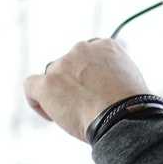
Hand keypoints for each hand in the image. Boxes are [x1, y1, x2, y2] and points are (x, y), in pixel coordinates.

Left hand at [23, 38, 151, 140]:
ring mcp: (62, 65)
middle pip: (68, 65)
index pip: (88, 56)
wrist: (122, 118)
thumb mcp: (132, 81)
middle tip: (86, 105)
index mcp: (105, 46)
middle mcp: (81, 49)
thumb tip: (109, 81)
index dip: (89, 74)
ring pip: (52, 77)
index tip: (95, 91)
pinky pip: (31, 86)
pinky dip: (37, 101)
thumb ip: (116, 73)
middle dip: (73, 83)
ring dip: (58, 93)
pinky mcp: (47, 83)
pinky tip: (51, 116)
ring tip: (74, 116)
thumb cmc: (131, 107)